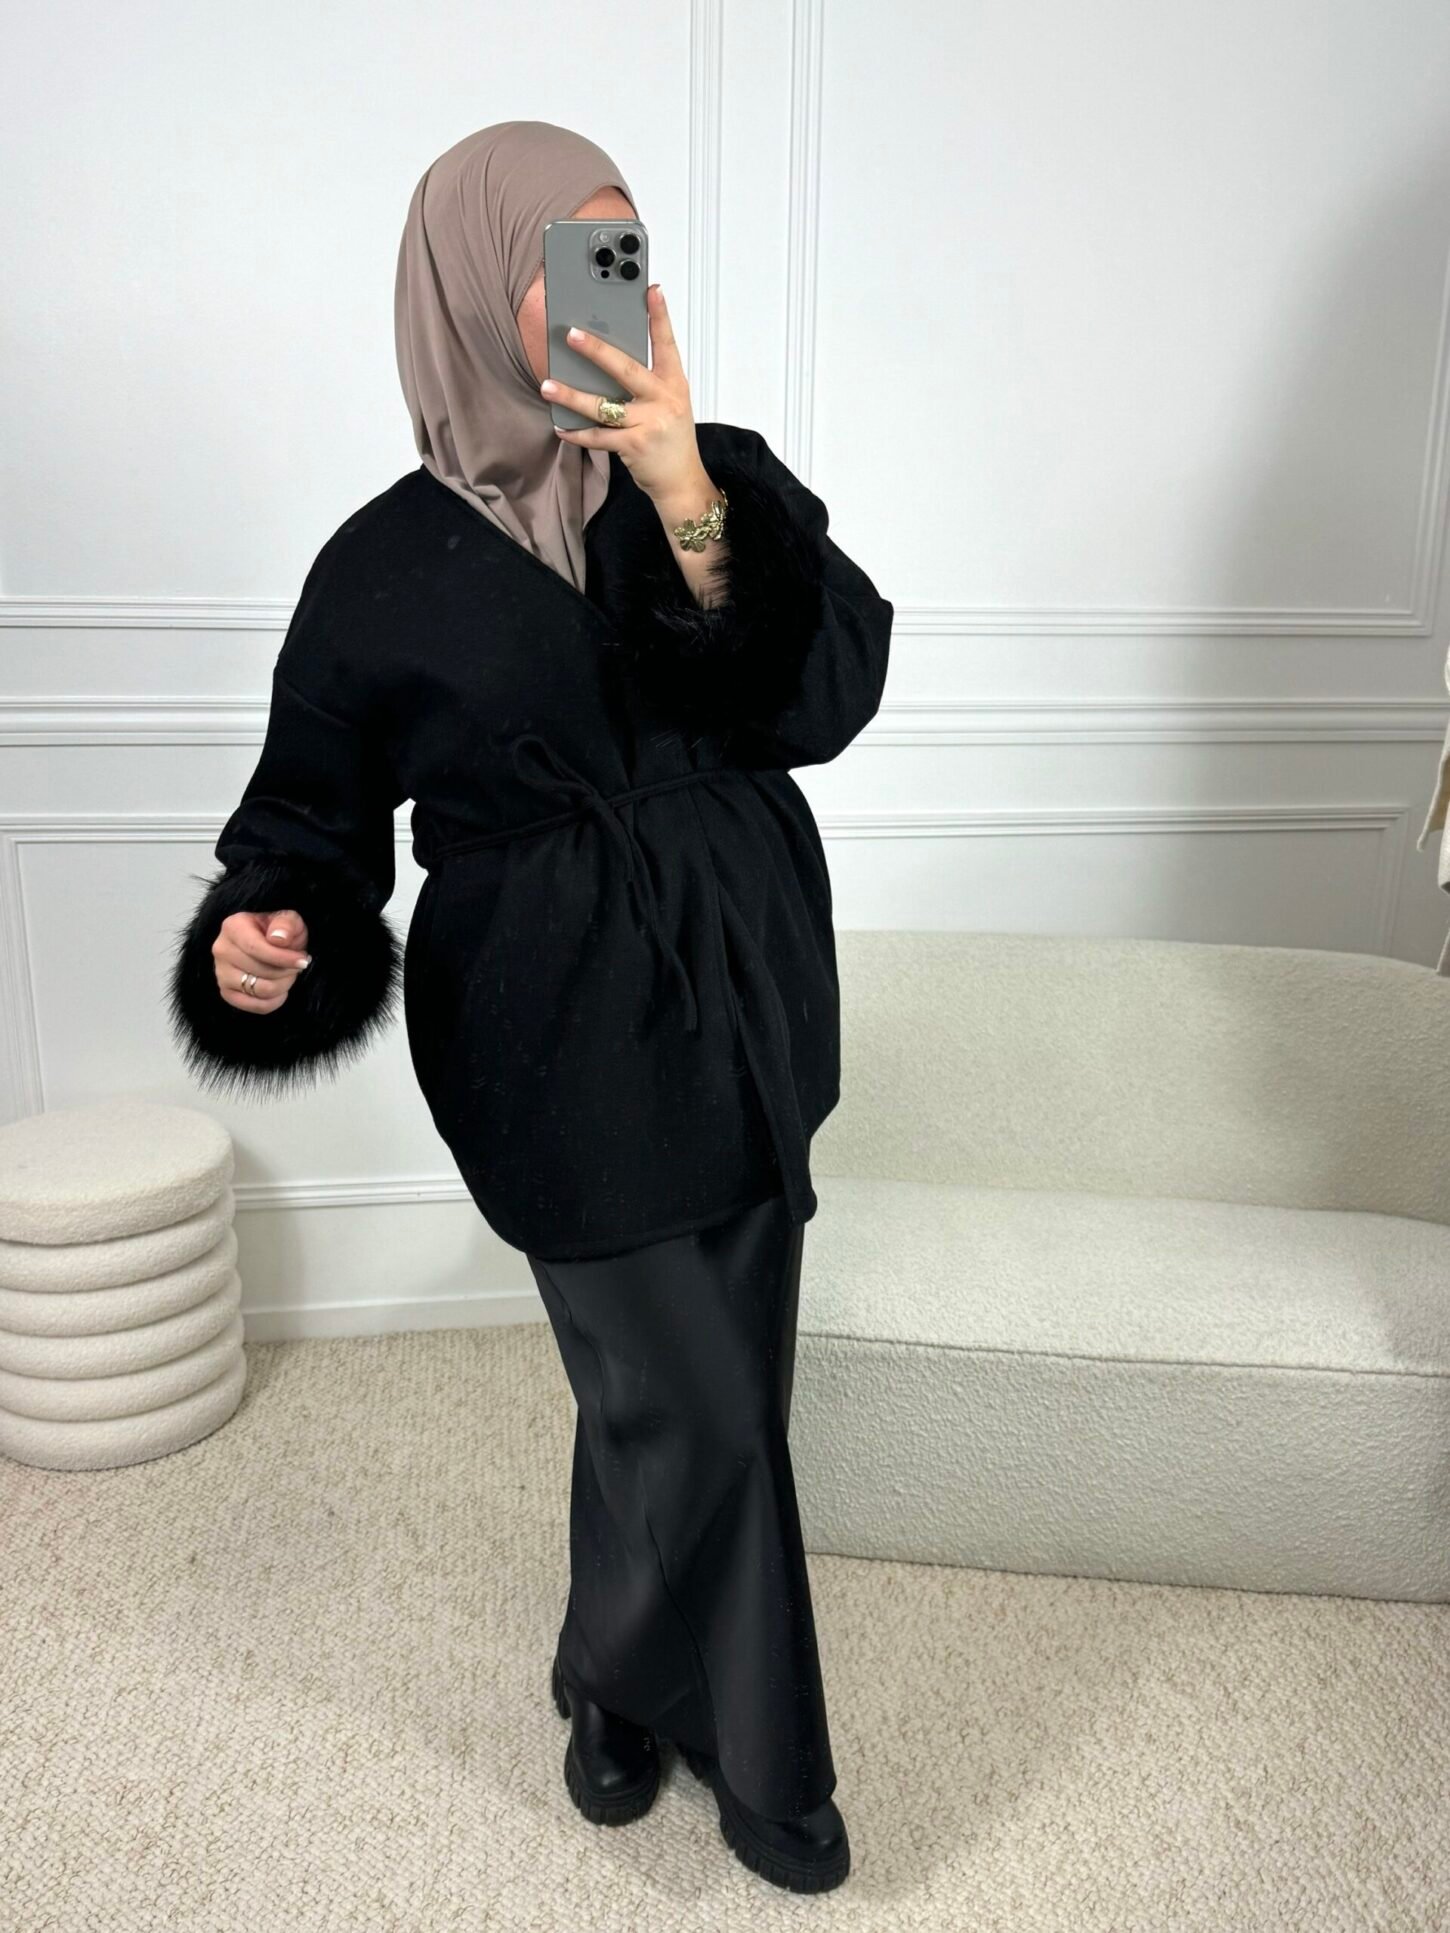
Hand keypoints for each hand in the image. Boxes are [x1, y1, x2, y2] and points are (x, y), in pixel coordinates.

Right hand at [212, 908, 312, 1014]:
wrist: (268, 943)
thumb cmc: (278, 930)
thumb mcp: (288, 919)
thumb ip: (286, 924)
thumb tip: (278, 938)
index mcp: (233, 927)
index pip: (256, 948)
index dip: (283, 958)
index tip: (303, 961)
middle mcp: (222, 950)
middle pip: (261, 971)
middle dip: (287, 971)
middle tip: (298, 965)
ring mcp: (221, 973)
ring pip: (260, 990)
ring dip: (283, 985)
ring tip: (289, 975)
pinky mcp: (227, 993)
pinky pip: (255, 1006)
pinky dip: (275, 1001)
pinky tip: (281, 989)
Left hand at [540, 284, 711, 506]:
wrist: (682, 483)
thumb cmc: (671, 441)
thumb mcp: (669, 404)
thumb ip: (646, 383)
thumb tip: (606, 361)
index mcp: (674, 384)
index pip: (667, 344)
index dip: (660, 317)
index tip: (651, 290)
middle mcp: (664, 400)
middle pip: (626, 369)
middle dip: (596, 350)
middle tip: (571, 334)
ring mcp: (650, 424)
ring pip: (604, 406)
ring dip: (572, 396)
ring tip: (548, 386)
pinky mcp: (635, 446)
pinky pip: (599, 437)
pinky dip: (577, 434)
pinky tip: (562, 427)